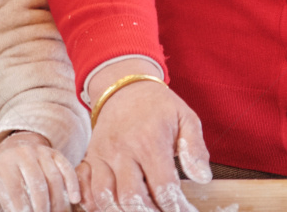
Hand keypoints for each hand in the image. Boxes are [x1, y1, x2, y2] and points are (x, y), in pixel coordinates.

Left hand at [0, 131, 79, 211]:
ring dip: (57, 200)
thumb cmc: (7, 175)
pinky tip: (75, 200)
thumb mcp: (1, 187)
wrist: (14, 149)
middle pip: (37, 182)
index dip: (23, 208)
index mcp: (6, 163)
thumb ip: (10, 203)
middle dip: (42, 205)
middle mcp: (24, 154)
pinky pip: (67, 169)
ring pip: (54, 177)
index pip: (16, 189)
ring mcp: (41, 152)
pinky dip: (73, 185)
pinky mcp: (55, 153)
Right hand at [77, 61, 209, 211]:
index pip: (163, 188)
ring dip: (121, 211)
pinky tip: (109, 206)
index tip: (184, 211)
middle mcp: (122, 150)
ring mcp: (102, 154)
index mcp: (149, 141)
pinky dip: (92, 201)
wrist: (123, 86)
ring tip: (139, 211)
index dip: (176, 207)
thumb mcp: (186, 118)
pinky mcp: (90, 156)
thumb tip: (202, 178)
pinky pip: (84, 185)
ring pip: (104, 196)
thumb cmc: (158, 106)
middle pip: (131, 198)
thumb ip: (196, 148)